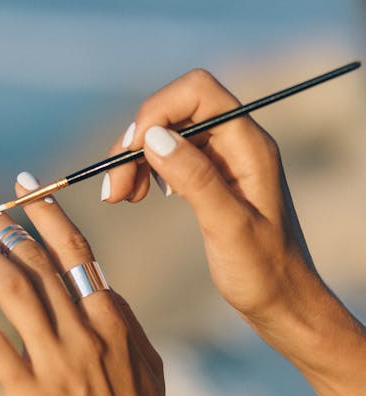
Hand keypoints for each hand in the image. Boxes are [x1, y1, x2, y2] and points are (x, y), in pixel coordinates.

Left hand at [0, 183, 179, 395]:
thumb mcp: (148, 365)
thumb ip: (124, 324)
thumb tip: (104, 292)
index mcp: (115, 319)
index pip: (75, 251)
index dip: (46, 215)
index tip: (23, 187)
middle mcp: (87, 331)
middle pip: (37, 260)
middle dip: (0, 222)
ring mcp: (61, 362)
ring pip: (14, 289)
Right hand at [104, 68, 320, 330]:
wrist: (282, 302)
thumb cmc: (264, 273)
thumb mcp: (229, 228)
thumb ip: (196, 179)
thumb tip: (153, 137)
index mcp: (250, 146)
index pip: (198, 93)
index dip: (157, 111)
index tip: (130, 154)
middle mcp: (238, 144)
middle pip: (177, 110)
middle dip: (139, 139)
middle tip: (113, 188)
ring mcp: (225, 160)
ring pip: (169, 133)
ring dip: (137, 157)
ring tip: (119, 197)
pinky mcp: (213, 179)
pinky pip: (173, 157)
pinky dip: (147, 170)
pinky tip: (137, 196)